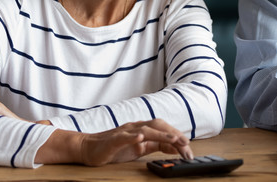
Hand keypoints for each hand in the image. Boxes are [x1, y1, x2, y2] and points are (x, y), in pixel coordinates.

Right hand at [36, 118, 193, 165]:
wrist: (88, 148)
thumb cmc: (113, 149)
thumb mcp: (137, 149)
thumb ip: (153, 146)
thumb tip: (172, 147)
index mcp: (142, 130)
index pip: (163, 130)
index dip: (176, 137)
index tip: (188, 148)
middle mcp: (135, 128)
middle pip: (158, 126)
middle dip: (173, 134)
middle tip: (186, 144)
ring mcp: (124, 132)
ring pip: (145, 129)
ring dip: (160, 133)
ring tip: (173, 138)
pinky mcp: (114, 139)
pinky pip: (125, 136)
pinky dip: (134, 136)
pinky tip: (141, 138)